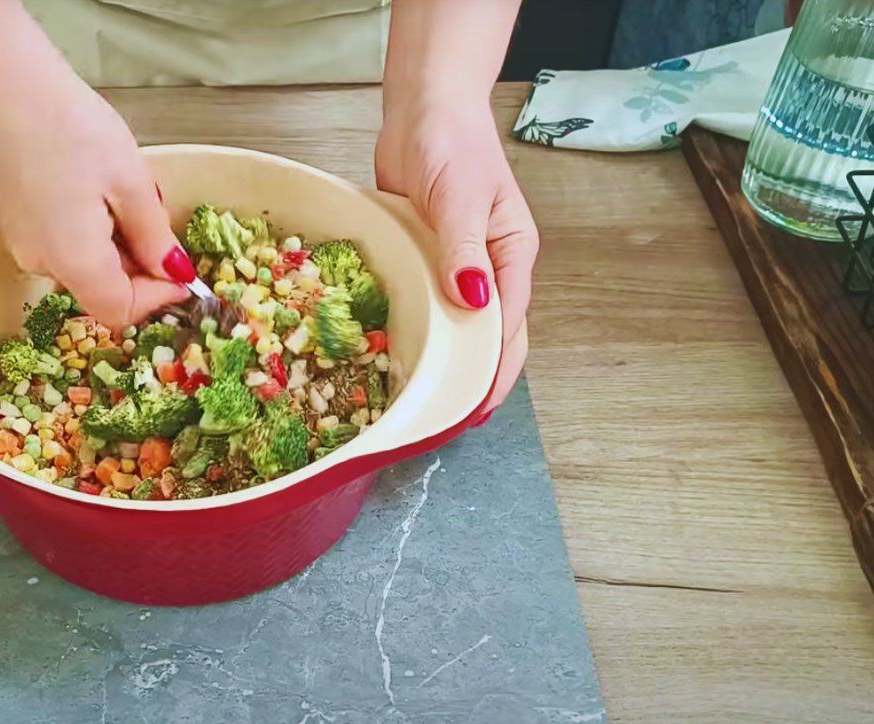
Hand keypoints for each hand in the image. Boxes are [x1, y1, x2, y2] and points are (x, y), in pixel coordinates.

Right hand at [0, 72, 190, 327]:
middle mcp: (41, 263)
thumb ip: (154, 238)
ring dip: (117, 252)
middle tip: (159, 226)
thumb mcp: (131, 183)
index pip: (119, 311)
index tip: (182, 273)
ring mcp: (23, 245)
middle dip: (138, 273)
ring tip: (128, 200)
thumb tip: (175, 275)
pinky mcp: (17, 225)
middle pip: (100, 293)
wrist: (11, 87)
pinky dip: (92, 237)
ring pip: (83, 270)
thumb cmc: (74, 128)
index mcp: (73, 260)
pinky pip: (64, 249)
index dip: (157, 299)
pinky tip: (100, 196)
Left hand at [375, 95, 536, 416]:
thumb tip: (474, 302)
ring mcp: (456, 265)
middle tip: (451, 421)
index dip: (494, 370)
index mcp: (511, 255)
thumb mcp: (461, 197)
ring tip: (427, 402)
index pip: (509, 326)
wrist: (424, 109)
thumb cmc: (452, 143)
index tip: (476, 407)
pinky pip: (426, 303)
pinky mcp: (426, 258)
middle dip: (475, 378)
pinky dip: (419, 330)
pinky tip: (403, 354)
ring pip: (457, 324)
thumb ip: (464, 249)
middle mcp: (488, 267)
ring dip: (447, 360)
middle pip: (490, 335)